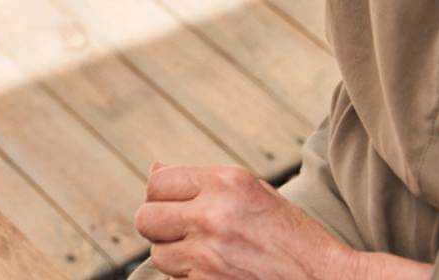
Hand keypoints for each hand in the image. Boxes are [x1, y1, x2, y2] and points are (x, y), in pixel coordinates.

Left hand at [135, 164, 430, 279]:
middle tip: (183, 235)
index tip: (175, 208)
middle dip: (159, 228)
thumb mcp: (253, 194)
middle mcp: (214, 214)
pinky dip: (191, 279)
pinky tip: (219, 275)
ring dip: (176, 258)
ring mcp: (210, 255)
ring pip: (159, 255)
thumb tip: (153, 169)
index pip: (157, 182)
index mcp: (226, 182)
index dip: (161, 197)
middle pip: (146, 219)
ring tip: (210, 258)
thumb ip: (203, 183)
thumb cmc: (292, 237)